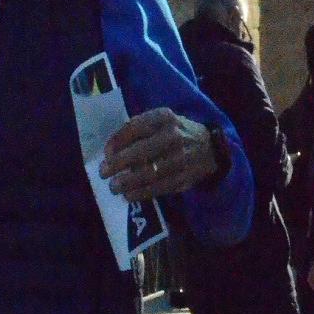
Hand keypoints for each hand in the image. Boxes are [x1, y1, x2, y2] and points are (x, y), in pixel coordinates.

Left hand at [101, 110, 215, 198]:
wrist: (210, 148)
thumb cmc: (176, 133)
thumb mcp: (161, 122)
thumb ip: (138, 130)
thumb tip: (111, 151)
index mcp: (164, 118)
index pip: (136, 127)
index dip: (118, 141)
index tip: (106, 153)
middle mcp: (173, 136)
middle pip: (141, 151)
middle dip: (118, 164)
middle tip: (103, 173)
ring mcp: (181, 158)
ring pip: (149, 173)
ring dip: (128, 182)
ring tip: (113, 187)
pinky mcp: (184, 177)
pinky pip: (160, 188)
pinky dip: (141, 193)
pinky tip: (128, 196)